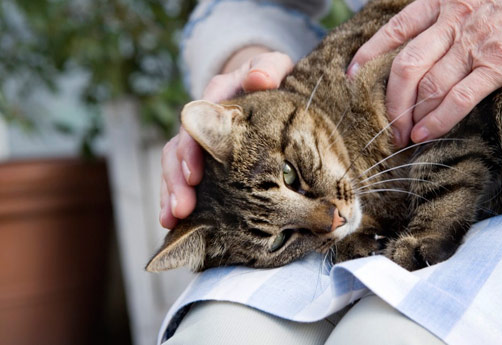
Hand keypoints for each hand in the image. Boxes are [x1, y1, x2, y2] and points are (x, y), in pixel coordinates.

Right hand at [159, 47, 293, 228]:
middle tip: (182, 208)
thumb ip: (267, 68)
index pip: (195, 122)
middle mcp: (200, 121)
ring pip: (175, 168)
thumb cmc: (271, 76)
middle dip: (177, 180)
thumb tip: (259, 78)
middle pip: (178, 149)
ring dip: (170, 194)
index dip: (192, 148)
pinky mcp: (204, 160)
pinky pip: (184, 180)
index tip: (195, 174)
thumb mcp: (274, 66)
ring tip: (171, 220)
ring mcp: (199, 142)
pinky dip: (175, 199)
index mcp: (215, 97)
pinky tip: (173, 223)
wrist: (265, 82)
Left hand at [348, 0, 501, 146]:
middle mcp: (453, 23)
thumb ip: (449, 14)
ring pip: (427, 85)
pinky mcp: (499, 64)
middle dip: (390, 101)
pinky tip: (426, 135)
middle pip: (405, 67)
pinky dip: (438, 119)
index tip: (353, 75)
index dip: (369, 54)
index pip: (395, 30)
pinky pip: (460, 97)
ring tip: (401, 137)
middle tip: (385, 124)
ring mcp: (474, 44)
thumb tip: (428, 38)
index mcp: (444, 2)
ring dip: (409, 116)